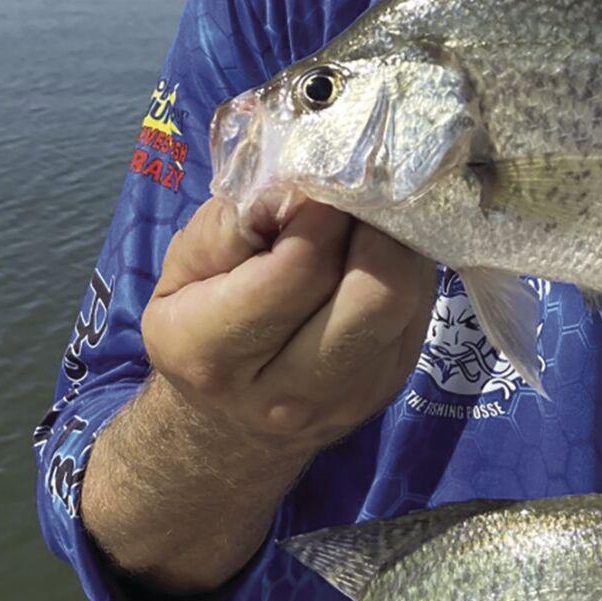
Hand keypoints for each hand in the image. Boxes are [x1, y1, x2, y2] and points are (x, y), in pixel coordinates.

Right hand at [142, 196, 437, 452]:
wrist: (228, 424)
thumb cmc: (198, 322)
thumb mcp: (183, 268)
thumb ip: (231, 225)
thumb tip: (300, 183)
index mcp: (214, 357)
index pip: (298, 269)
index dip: (316, 210)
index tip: (315, 176)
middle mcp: (288, 394)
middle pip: (376, 292)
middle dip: (372, 224)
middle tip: (355, 188)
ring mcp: (350, 397)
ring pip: (408, 296)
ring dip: (396, 240)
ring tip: (367, 213)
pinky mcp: (392, 385)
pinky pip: (419, 306)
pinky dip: (404, 264)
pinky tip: (377, 249)